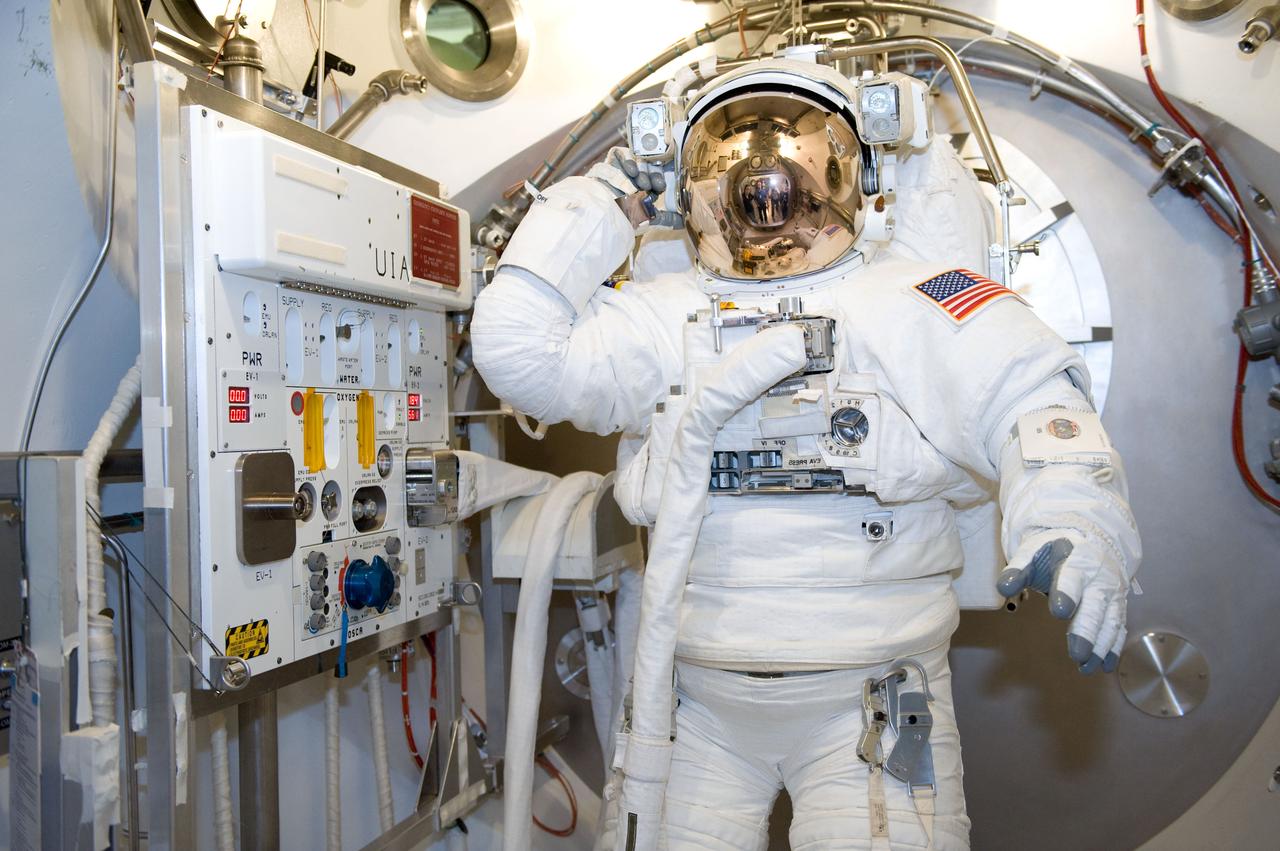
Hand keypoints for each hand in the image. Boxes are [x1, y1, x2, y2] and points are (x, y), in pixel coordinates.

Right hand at [586, 148, 680, 228]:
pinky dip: (626, 160)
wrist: (602, 214)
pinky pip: (618, 154)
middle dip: (651, 175)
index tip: (660, 186)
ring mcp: (619, 172)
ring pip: (635, 161)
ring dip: (640, 170)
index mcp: (642, 192)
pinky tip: (631, 170)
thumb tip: (683, 222)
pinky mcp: (607, 164)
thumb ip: (666, 219)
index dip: (659, 180)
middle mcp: (631, 181)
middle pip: (646, 168)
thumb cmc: (624, 219)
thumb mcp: (648, 219)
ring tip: (640, 180)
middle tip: (652, 183)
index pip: (654, 179)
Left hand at [997, 533, 1127, 673]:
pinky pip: (1118, 627)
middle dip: (1087, 630)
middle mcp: (1099, 576)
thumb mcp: (1034, 550)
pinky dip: (1114, 647)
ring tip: (1086, 667)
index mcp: (1076, 558)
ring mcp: (1112, 592)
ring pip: (1110, 620)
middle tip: (1077, 654)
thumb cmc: (1055, 549)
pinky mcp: (1118, 604)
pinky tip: (1105, 665)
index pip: (1072, 576)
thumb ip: (1017, 569)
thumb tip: (1003, 587)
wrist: (1089, 538)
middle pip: (1095, 605)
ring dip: (1101, 646)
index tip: (1060, 611)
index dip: (1067, 592)